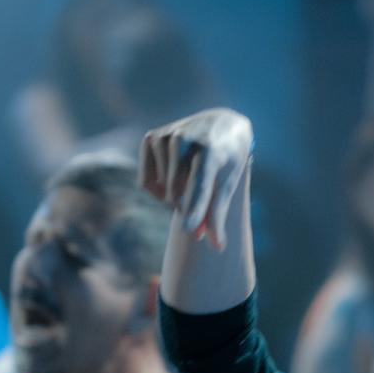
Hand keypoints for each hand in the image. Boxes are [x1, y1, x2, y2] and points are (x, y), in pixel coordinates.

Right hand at [139, 108, 252, 250]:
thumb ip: (218, 216)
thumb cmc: (226, 161)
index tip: (189, 230)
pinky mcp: (150, 138)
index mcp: (211, 150)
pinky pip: (146, 183)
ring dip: (174, 198)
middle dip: (188, 206)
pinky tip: (170, 179)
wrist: (220, 124)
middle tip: (200, 197)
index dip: (195, 208)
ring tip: (188, 183)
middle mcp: (186, 139)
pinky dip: (157, 189)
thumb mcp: (227, 185)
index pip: (200, 184)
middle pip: (178, 195)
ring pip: (162, 191)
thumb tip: (217, 248)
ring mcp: (165, 136)